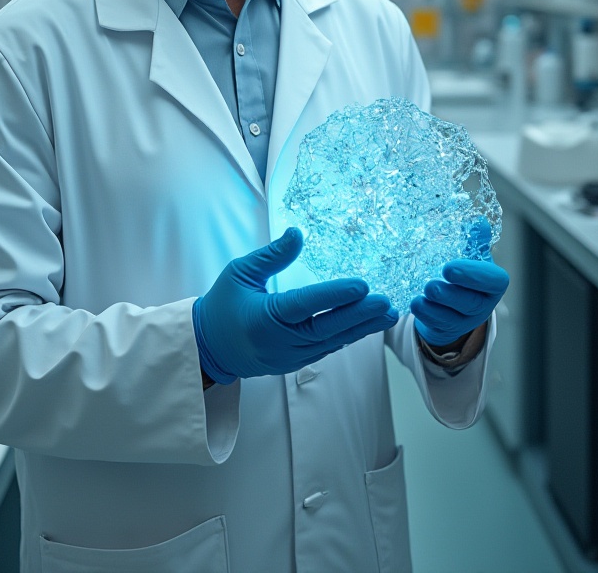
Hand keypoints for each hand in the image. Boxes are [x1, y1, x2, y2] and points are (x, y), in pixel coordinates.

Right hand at [193, 227, 398, 384]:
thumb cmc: (223, 305)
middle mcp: (279, 342)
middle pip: (326, 329)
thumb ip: (271, 256)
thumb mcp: (240, 272)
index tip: (362, 285)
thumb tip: (297, 234)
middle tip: (386, 304)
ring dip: (360, 329)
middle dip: (360, 316)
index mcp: (264, 317)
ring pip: (331, 343)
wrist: (209, 347)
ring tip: (387, 315)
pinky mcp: (293, 363)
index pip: (305, 305)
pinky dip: (346, 337)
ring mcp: (288, 357)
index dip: (335, 295)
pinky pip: (324, 350)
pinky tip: (365, 326)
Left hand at [410, 218, 508, 348]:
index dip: (474, 275)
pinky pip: (437, 326)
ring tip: (419, 297)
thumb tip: (478, 221)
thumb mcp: (471, 255)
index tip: (449, 267)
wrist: (452, 299)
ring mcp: (465, 321)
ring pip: (452, 318)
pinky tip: (414, 305)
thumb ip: (475, 240)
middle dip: (450, 295)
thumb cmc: (464, 272)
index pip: (494, 281)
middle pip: (471, 303)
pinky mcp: (447, 330)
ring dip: (434, 308)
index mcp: (492, 284)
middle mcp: (483, 305)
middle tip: (431, 286)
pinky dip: (425, 315)